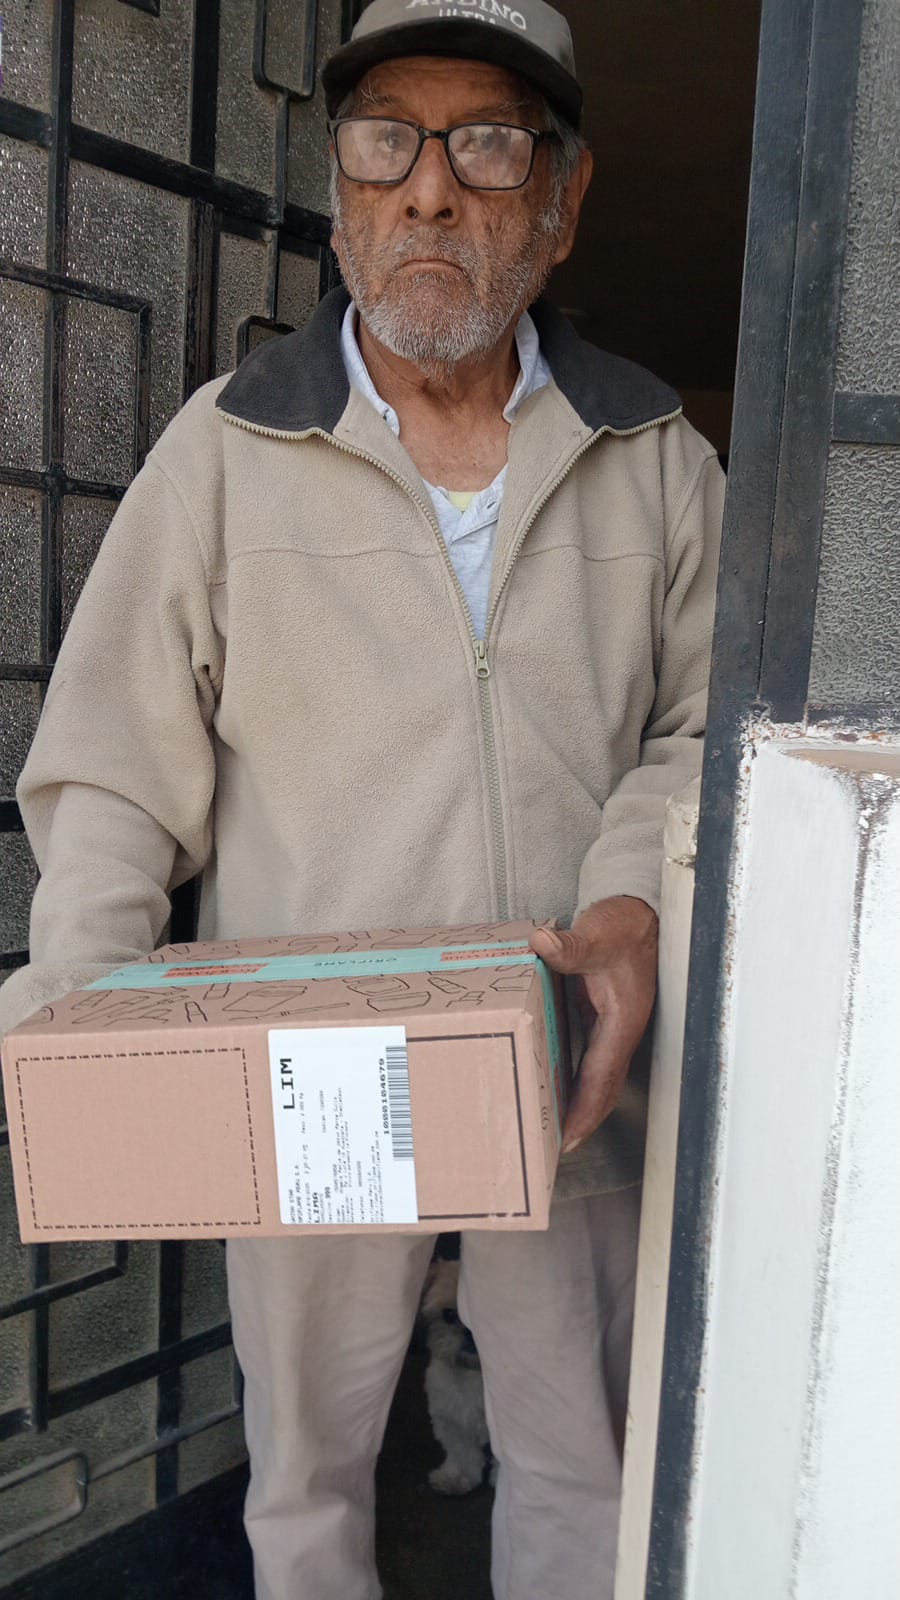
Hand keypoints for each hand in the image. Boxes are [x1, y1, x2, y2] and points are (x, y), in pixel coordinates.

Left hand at [530, 897, 658, 1153]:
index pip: (602, 1075)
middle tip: (555, 1147)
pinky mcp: (602, 1016)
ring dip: (578, 1103)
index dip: (586, 1108)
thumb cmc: (623, 924)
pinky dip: (574, 1078)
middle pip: (603, 1087)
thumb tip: (541, 944)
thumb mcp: (597, 932)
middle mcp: (620, 1029)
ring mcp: (613, 1025)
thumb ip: (570, 944)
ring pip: (597, 1076)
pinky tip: (552, 1084)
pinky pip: (589, 1057)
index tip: (569, 1137)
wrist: (639, 911)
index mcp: (623, 1019)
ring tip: (551, 1127)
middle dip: (583, 1119)